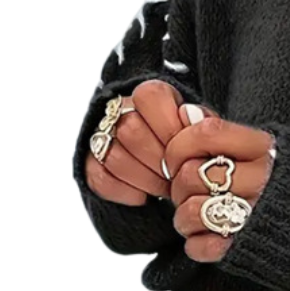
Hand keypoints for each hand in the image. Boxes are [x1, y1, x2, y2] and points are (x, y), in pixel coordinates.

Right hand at [84, 80, 186, 205]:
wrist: (166, 164)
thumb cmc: (186, 142)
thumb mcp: (198, 128)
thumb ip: (200, 122)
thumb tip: (192, 116)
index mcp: (149, 95)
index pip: (150, 96)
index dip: (169, 126)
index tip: (184, 148)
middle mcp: (119, 110)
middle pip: (130, 130)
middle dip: (159, 161)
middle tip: (176, 175)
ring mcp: (100, 136)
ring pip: (115, 157)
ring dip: (146, 180)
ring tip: (165, 187)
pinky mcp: (89, 162)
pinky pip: (100, 178)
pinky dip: (126, 192)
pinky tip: (144, 196)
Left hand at [163, 109, 276, 261]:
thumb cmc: (288, 186)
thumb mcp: (267, 150)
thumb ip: (227, 134)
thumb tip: (185, 114)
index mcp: (266, 149)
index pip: (206, 133)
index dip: (179, 145)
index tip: (177, 159)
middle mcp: (263, 180)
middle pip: (192, 174)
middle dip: (179, 187)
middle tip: (187, 193)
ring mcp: (256, 216)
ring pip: (191, 210)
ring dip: (183, 218)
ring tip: (193, 218)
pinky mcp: (248, 248)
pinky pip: (202, 246)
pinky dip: (196, 245)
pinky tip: (206, 238)